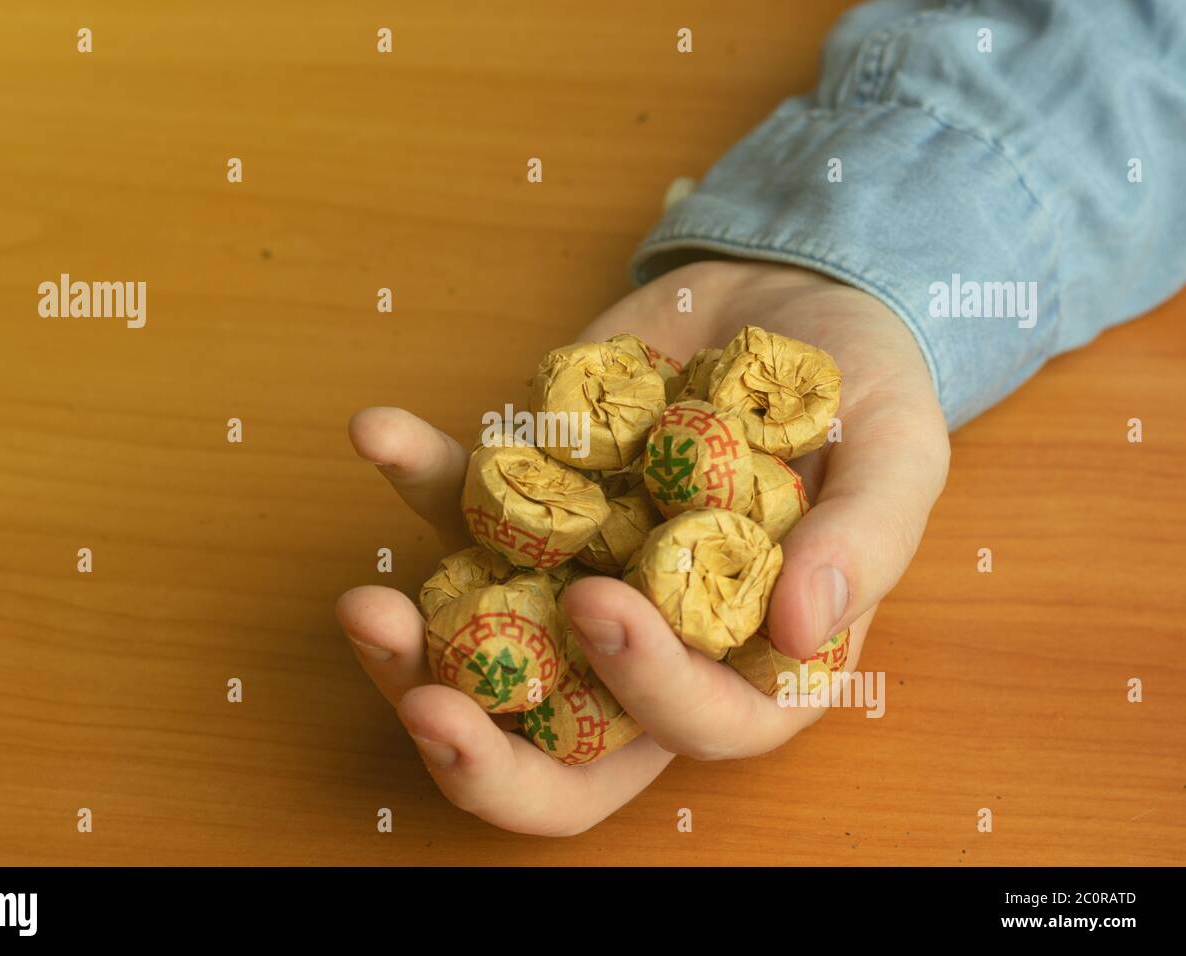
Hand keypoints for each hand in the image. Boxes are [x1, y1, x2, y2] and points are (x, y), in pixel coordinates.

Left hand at [336, 259, 948, 832]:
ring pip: (484, 652)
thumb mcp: (897, 452)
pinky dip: (418, 481)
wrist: (788, 300)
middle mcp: (652, 642)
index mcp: (750, 659)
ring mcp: (577, 578)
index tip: (601, 606)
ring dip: (410, 648)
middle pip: (560, 747)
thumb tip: (805, 629)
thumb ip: (867, 542)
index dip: (646, 691)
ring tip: (362, 606)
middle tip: (426, 707)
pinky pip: (461, 513)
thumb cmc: (862, 391)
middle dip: (484, 753)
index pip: (696, 725)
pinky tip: (379, 435)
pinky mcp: (530, 508)